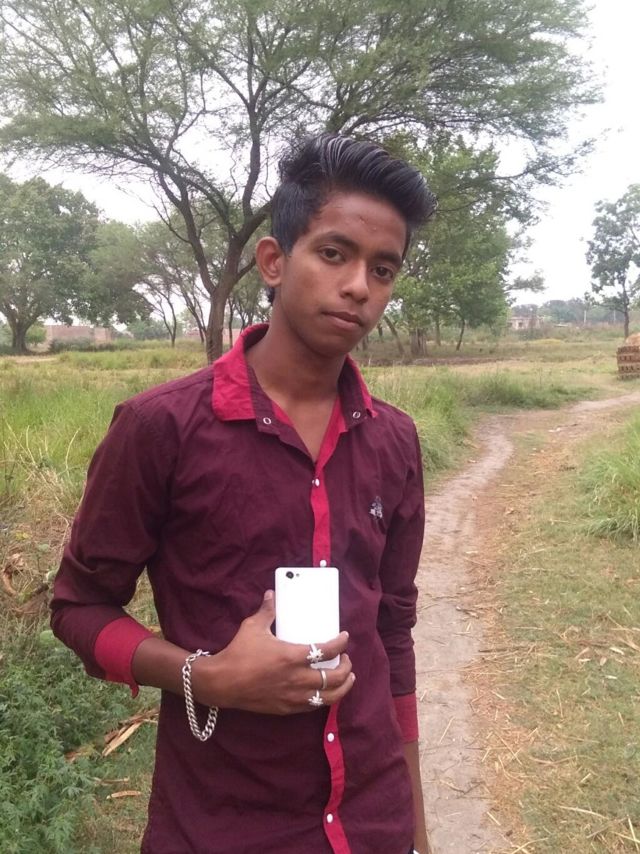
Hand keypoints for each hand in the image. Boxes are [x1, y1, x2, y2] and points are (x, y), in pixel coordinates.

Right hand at [192, 590, 354, 713]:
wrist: (222, 683)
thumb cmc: (238, 653)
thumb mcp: (253, 627)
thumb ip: (267, 611)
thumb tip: (271, 595)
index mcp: (292, 656)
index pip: (326, 650)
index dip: (341, 643)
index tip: (345, 637)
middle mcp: (297, 679)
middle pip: (335, 678)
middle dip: (347, 668)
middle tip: (347, 660)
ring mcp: (293, 696)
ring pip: (329, 698)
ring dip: (342, 688)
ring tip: (346, 679)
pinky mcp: (286, 708)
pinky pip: (312, 706)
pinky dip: (323, 699)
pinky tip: (324, 692)